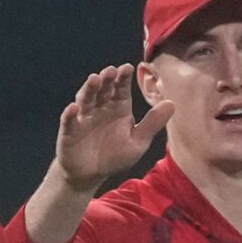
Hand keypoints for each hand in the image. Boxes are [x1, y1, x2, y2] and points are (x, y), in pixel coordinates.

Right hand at [54, 64, 172, 190]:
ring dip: (89, 89)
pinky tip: (74, 108)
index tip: (128, 68)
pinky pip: (69, 121)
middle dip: (106, 79)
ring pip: (86, 99)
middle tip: (111, 71)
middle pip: (103, 89)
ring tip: (94, 79)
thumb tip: (171, 103)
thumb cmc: (115, 156)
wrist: (91, 174)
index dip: (123, 78)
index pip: (121, 88)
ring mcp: (83, 118)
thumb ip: (152, 123)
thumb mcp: (137, 141)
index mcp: (118, 108)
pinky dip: (70, 114)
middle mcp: (100, 108)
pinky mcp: (69, 131)